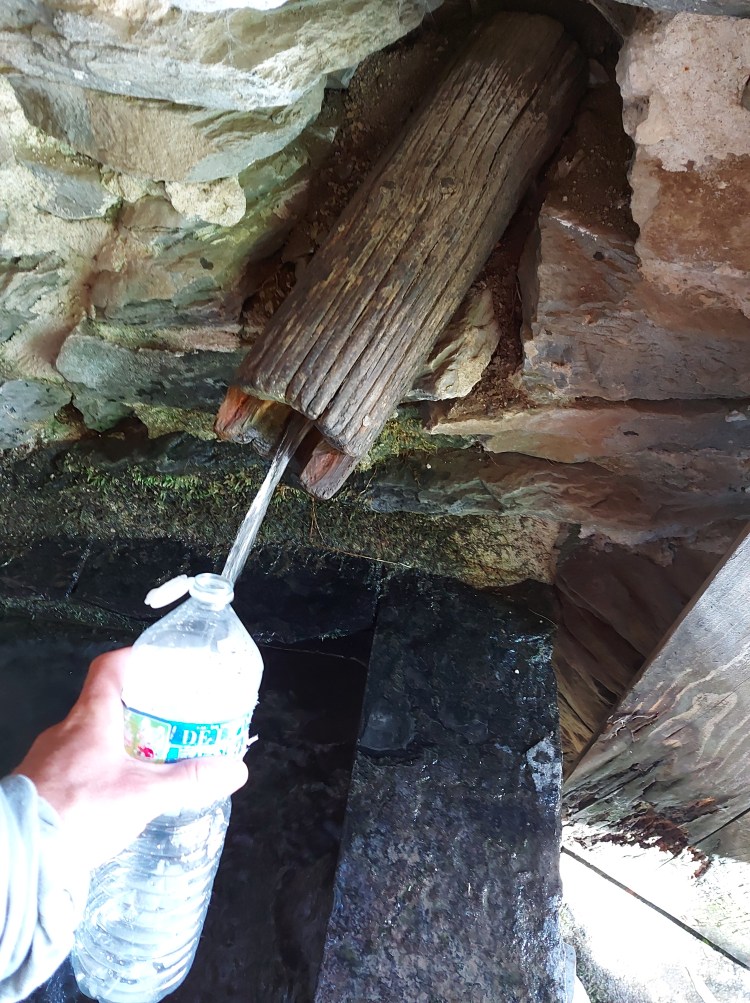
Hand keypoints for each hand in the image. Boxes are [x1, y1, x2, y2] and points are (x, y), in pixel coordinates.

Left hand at [13, 648, 248, 870]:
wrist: (21, 854)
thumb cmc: (80, 810)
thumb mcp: (144, 795)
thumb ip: (190, 780)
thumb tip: (234, 769)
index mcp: (91, 717)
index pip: (110, 667)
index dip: (135, 659)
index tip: (159, 666)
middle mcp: (64, 730)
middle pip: (103, 703)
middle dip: (138, 710)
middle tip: (169, 723)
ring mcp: (47, 758)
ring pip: (88, 738)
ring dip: (117, 744)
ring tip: (147, 763)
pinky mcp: (38, 786)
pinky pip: (73, 765)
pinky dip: (98, 770)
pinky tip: (114, 795)